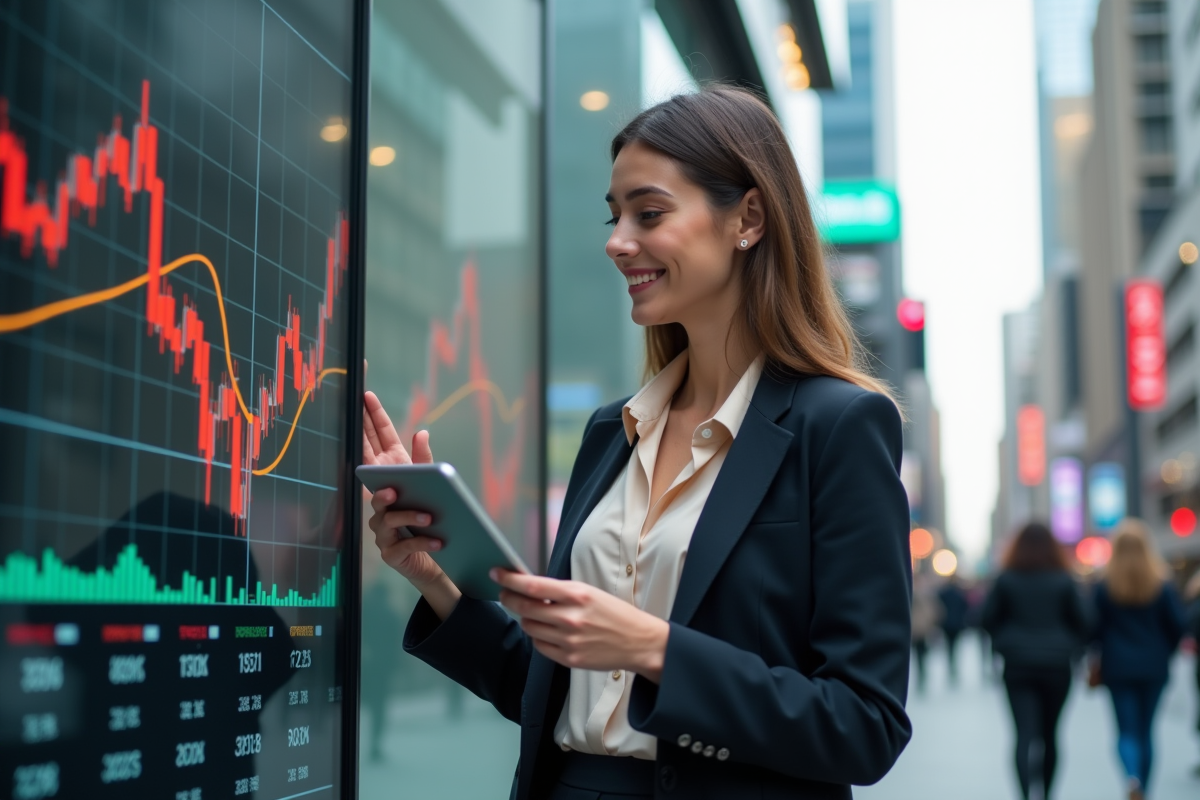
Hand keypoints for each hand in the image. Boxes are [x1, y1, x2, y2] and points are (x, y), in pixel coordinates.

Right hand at [363, 391, 459, 615]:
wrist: (438, 558)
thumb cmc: (430, 519)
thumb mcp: (432, 488)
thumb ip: (424, 461)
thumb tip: (421, 432)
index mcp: (392, 476)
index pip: (378, 441)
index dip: (371, 419)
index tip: (365, 396)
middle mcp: (381, 498)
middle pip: (371, 473)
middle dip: (369, 462)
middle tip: (378, 462)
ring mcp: (382, 526)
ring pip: (388, 516)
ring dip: (409, 516)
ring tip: (429, 517)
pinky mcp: (390, 551)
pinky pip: (403, 545)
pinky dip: (421, 543)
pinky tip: (438, 541)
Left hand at [492, 569, 669, 682]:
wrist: (639, 642)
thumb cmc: (616, 614)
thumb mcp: (591, 593)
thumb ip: (561, 592)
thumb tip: (530, 588)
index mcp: (577, 595)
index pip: (532, 586)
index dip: (509, 579)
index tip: (497, 573)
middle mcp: (571, 617)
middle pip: (524, 607)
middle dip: (508, 598)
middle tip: (504, 593)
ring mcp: (569, 640)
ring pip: (529, 627)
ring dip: (527, 619)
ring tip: (537, 614)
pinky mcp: (570, 659)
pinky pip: (540, 646)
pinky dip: (539, 637)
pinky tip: (548, 631)